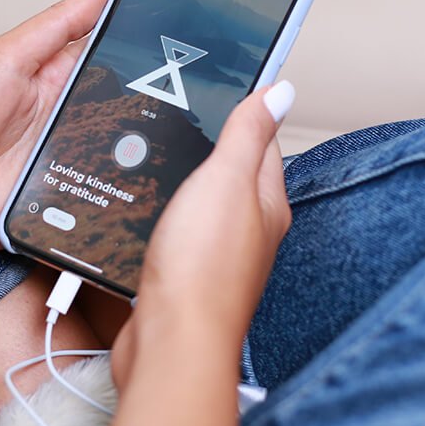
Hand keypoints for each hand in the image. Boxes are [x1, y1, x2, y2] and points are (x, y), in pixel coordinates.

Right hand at [109, 82, 293, 385]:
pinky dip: (163, 215)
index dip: (244, 109)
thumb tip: (281, 90)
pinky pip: (177, 232)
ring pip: (202, 204)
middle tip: (181, 110)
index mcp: (266, 202)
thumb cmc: (204, 267)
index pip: (262, 142)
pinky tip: (143, 208)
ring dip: (183, 180)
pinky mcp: (184, 276)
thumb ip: (249, 134)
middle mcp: (248, 230)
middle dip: (209, 144)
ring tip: (157, 152)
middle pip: (232, 173)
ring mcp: (215, 255)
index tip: (224, 82)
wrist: (172, 343)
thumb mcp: (227, 182)